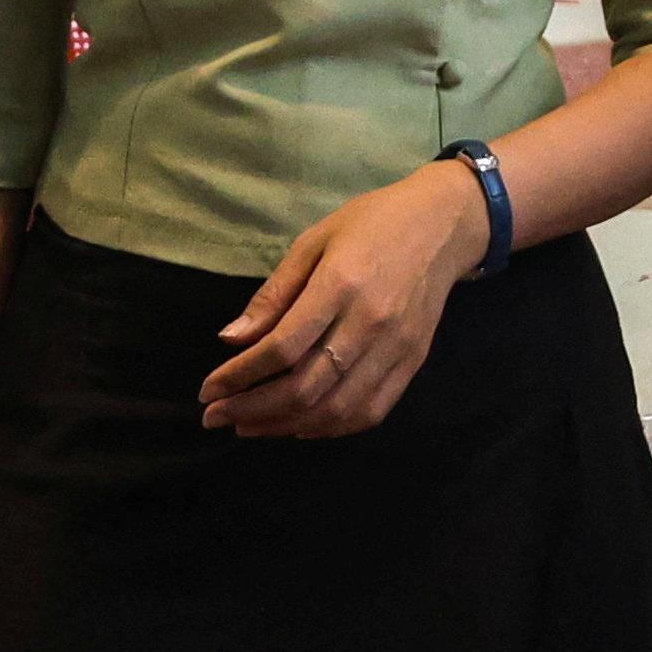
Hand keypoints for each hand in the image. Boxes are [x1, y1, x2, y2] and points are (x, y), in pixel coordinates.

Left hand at [201, 168, 477, 436]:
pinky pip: (370, 411)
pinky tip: (299, 426)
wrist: (444, 226)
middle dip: (251, 409)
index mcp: (340, 285)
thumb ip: (274, 294)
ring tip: (249, 425)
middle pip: (305, 388)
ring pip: (335, 408)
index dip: (238, 376)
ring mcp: (396, 349)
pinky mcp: (412, 363)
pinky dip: (330, 428)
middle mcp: (370, 324)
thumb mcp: (313, 241)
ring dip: (285, 425)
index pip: (281, 348)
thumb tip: (231, 340)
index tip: (207, 389)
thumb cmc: (371, 224)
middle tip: (216, 417)